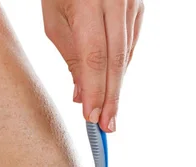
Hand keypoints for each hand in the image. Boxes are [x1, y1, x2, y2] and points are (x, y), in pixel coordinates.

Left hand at [42, 0, 144, 131]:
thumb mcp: (55, 20)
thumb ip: (71, 57)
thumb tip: (81, 95)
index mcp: (89, 3)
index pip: (94, 56)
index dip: (95, 90)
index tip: (91, 117)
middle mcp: (116, 0)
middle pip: (116, 59)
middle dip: (111, 97)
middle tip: (106, 126)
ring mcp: (132, 1)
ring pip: (126, 53)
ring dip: (116, 86)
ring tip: (107, 113)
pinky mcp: (140, 5)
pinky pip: (131, 43)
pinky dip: (121, 67)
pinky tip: (113, 85)